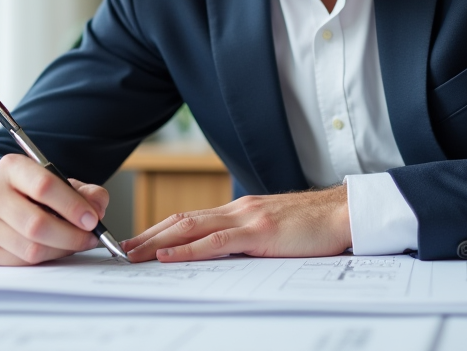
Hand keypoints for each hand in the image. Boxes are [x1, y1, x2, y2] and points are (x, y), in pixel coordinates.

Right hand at [0, 154, 109, 265]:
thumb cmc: (31, 191)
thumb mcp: (59, 181)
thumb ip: (85, 191)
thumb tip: (98, 208)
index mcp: (11, 167)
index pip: (43, 187)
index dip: (72, 206)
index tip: (92, 219)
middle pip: (36, 224)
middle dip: (71, 235)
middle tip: (90, 237)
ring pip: (30, 248)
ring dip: (62, 250)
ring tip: (76, 243)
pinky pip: (22, 263)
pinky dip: (46, 259)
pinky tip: (55, 249)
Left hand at [122, 186, 350, 262]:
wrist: (345, 213)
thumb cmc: (315, 227)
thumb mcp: (276, 231)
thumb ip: (251, 239)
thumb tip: (227, 257)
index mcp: (241, 210)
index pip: (192, 219)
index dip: (162, 230)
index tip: (139, 243)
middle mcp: (238, 209)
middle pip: (182, 220)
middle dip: (148, 235)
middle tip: (121, 250)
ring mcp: (247, 218)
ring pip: (192, 227)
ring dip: (157, 241)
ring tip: (132, 254)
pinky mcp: (259, 231)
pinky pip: (216, 242)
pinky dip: (188, 248)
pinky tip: (168, 255)